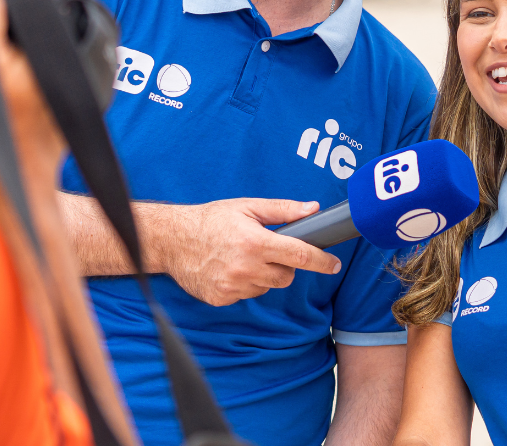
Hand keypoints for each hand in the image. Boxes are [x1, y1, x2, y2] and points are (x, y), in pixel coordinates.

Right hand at [158, 198, 343, 306]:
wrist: (172, 239)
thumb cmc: (210, 220)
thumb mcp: (247, 208)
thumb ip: (283, 210)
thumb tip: (313, 210)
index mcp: (256, 242)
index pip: (301, 256)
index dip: (323, 262)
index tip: (334, 265)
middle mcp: (246, 267)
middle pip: (286, 277)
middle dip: (283, 265)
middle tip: (266, 251)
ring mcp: (233, 286)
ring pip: (266, 287)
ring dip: (262, 275)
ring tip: (241, 258)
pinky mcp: (222, 298)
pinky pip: (246, 295)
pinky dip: (244, 284)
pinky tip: (229, 269)